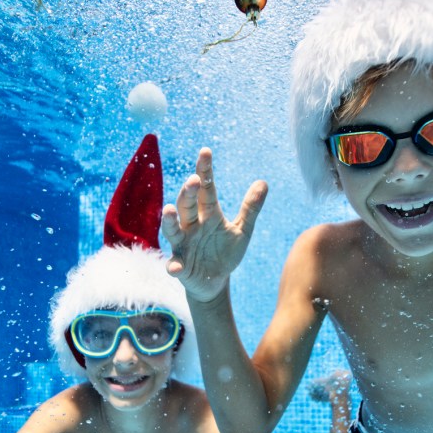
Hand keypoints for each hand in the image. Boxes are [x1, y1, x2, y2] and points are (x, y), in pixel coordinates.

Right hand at [161, 148, 267, 302]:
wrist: (214, 281)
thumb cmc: (225, 252)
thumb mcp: (242, 230)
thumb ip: (251, 208)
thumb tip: (263, 182)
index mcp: (208, 214)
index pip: (206, 189)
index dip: (205, 170)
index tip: (206, 151)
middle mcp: (192, 225)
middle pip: (187, 205)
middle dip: (189, 193)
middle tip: (194, 180)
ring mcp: (183, 245)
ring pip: (173, 230)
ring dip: (170, 221)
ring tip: (169, 210)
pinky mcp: (180, 266)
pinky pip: (174, 264)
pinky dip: (173, 265)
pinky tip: (175, 267)